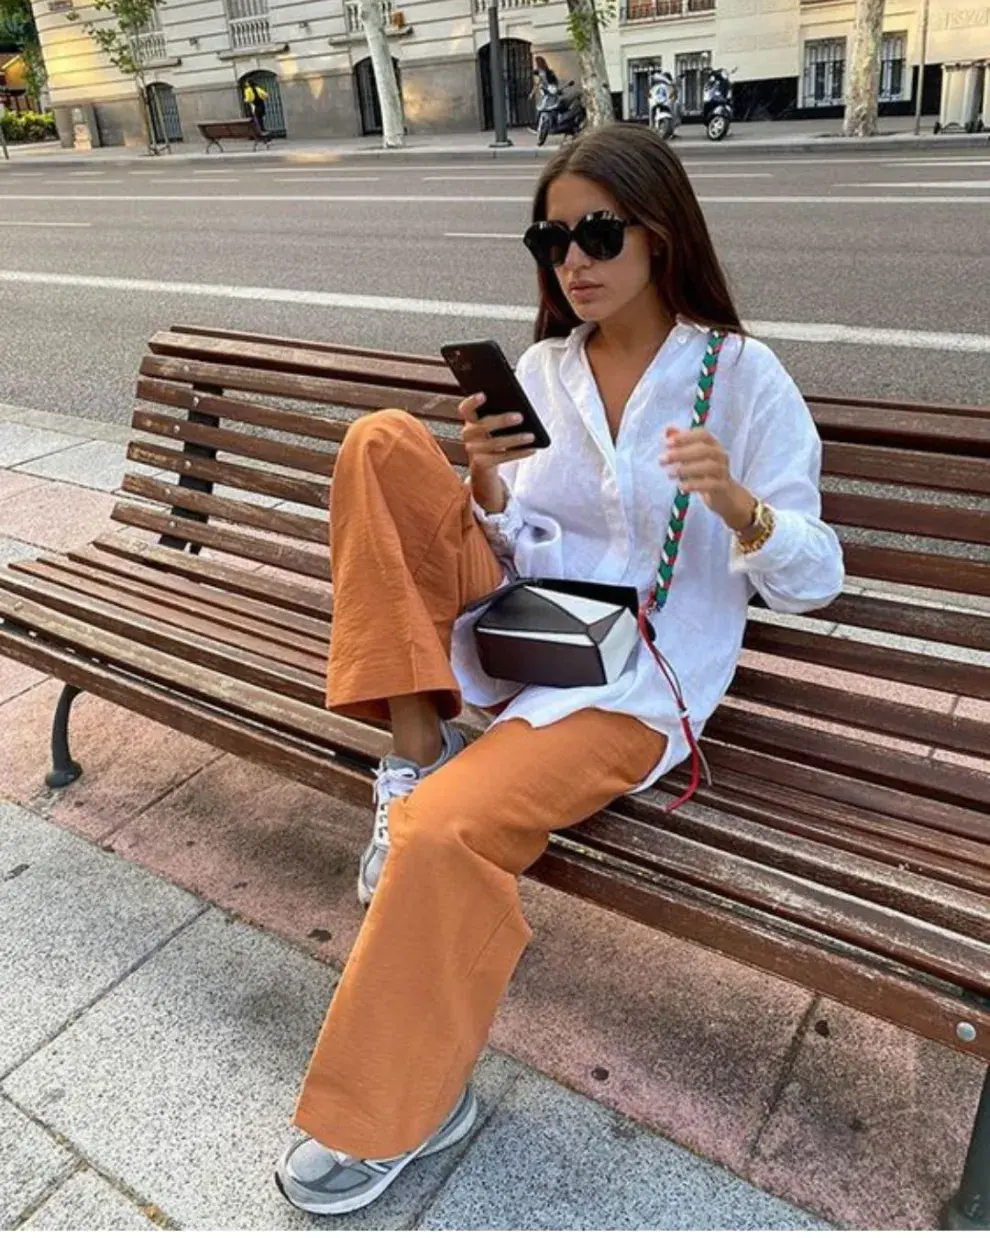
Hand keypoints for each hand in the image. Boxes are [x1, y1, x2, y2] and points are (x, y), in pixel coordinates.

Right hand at [460, 393, 536, 513]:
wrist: (483, 460)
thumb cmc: (492, 434)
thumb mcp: (492, 422)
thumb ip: (498, 413)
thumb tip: (520, 412)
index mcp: (470, 419)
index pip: (465, 408)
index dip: (472, 402)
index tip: (483, 395)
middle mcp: (468, 434)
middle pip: (483, 426)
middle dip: (502, 421)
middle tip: (520, 417)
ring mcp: (473, 450)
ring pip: (495, 444)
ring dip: (515, 439)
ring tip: (531, 436)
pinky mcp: (482, 463)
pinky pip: (502, 457)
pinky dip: (519, 453)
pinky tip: (532, 449)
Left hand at [661, 426, 754, 532]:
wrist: (724, 495)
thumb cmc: (704, 472)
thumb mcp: (692, 456)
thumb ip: (681, 442)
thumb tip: (667, 430)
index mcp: (712, 444)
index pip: (702, 434)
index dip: (685, 437)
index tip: (667, 443)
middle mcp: (720, 455)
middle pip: (703, 450)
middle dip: (681, 453)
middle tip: (662, 460)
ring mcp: (723, 470)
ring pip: (708, 466)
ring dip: (686, 469)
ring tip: (670, 474)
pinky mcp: (723, 486)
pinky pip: (711, 484)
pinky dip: (695, 485)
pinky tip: (681, 487)